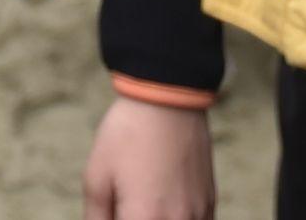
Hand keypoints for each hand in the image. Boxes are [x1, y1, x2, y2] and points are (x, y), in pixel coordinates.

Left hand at [82, 95, 213, 219]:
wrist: (167, 98)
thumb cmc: (127, 135)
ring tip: (144, 203)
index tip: (114, 214)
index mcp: (143, 219)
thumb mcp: (97, 178)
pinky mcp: (209, 203)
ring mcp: (197, 215)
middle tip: (126, 208)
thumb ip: (96, 219)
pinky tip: (163, 207)